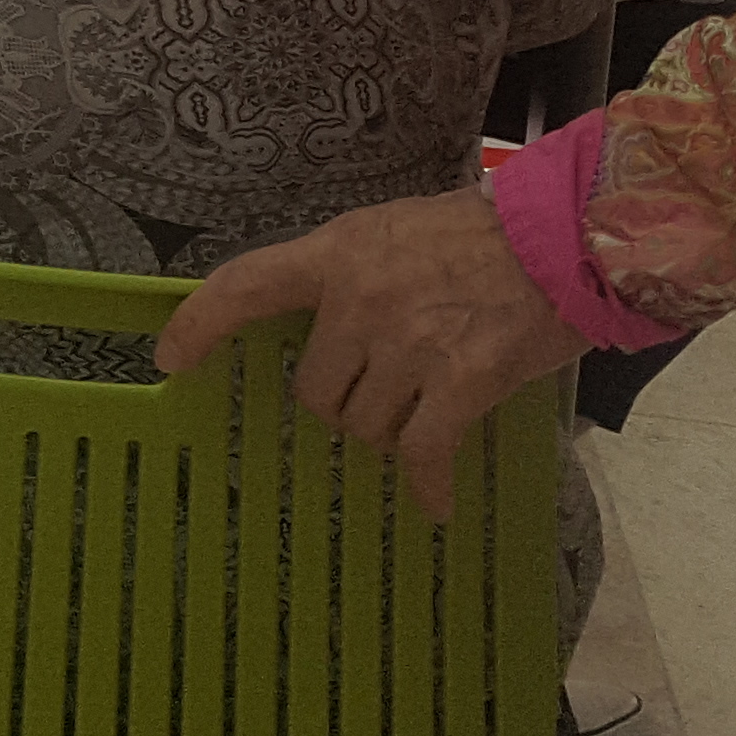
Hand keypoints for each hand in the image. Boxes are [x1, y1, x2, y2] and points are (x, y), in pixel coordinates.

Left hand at [151, 189, 585, 521]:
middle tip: (388, 388)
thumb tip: (325, 337)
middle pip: (315, 391)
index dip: (200, 325)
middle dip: (345, 402)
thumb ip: (354, 277)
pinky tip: (435, 503)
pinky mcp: (460, 381)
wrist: (567, 237)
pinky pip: (422, 453)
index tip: (168, 361)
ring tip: (430, 405)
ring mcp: (409, 342)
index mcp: (339, 252)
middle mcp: (361, 298)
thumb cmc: (485, 235)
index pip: (246, 284)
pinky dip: (427, 485)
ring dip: (391, 431)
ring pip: (366, 426)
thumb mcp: (398, 233)